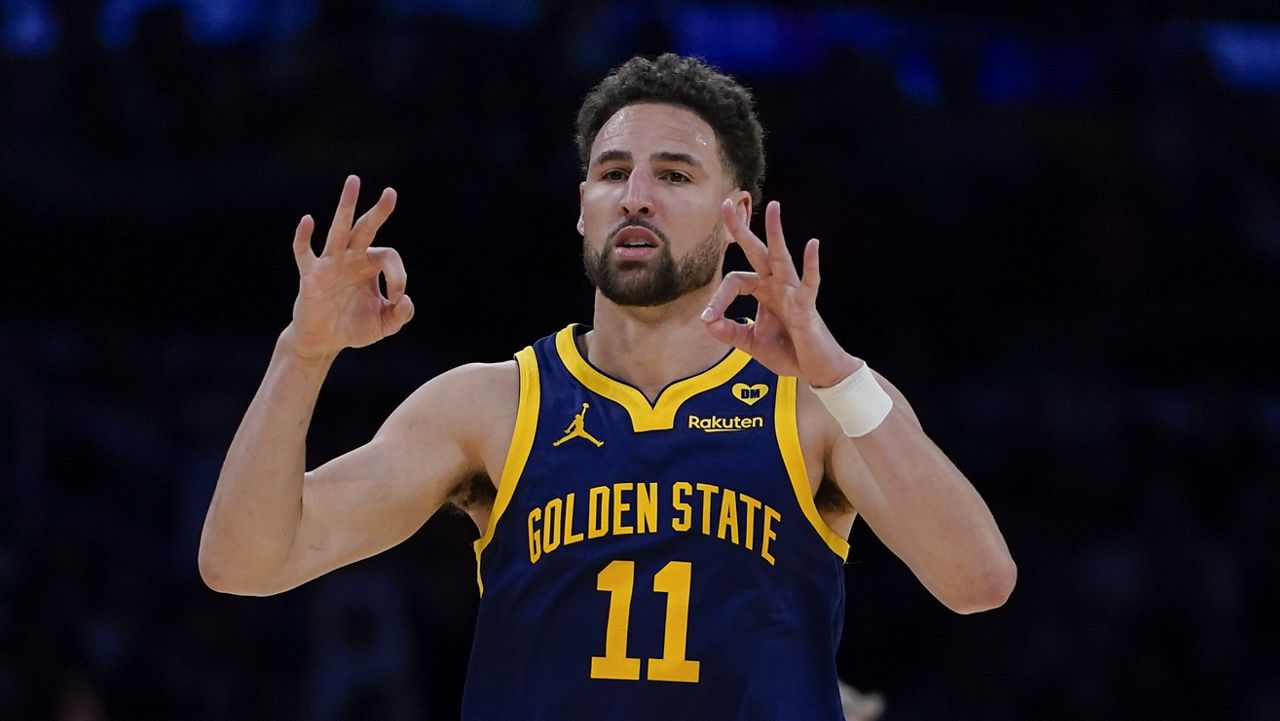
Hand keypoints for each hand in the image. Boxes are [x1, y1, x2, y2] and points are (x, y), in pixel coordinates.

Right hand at [287, 175, 413, 360]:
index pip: (389, 258)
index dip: (399, 277)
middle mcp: (351, 259)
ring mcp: (330, 264)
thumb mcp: (383, 325)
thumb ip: (400, 315)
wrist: (323, 341)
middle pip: (366, 229)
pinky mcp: (310, 275)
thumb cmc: (353, 327)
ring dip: (347, 206)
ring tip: (354, 181)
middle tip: (391, 192)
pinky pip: (304, 252)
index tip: (396, 299)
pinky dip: (303, 237)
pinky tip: (307, 220)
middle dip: (379, 212)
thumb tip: (405, 301)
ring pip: (339, 231)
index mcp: (370, 265)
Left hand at [701, 200, 859, 387]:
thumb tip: (707, 321)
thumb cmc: (788, 352)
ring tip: (773, 207)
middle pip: (756, 252)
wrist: (815, 369)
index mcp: (762, 292)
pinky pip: (809, 283)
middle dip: (740, 229)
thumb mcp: (751, 344)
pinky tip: (812, 245)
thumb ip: (730, 332)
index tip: (708, 318)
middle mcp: (776, 286)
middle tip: (726, 203)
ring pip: (781, 257)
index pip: (735, 281)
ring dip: (775, 233)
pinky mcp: (807, 306)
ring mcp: (792, 293)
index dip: (718, 298)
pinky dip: (811, 264)